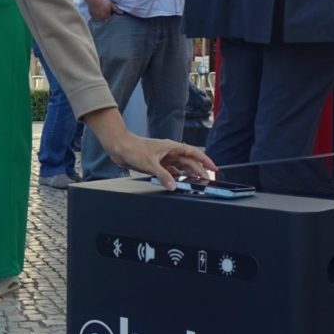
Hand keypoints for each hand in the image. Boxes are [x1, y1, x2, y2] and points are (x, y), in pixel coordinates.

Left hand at [81, 106, 214, 188]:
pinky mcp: (156, 164)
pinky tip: (179, 183)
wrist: (120, 147)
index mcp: (172, 147)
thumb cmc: (134, 149)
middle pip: (189, 162)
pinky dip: (175, 177)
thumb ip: (163, 176)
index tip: (213, 169)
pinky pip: (170, 171)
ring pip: (180, 167)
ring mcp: (163, 158)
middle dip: (198, 171)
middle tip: (207, 181)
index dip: (205, 161)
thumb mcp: (150, 164)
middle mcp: (169, 152)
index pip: (194, 153)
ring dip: (188, 174)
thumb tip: (173, 186)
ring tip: (196, 183)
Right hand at [88, 0, 120, 20]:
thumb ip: (116, 9)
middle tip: (105, 11)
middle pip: (105, 20)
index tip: (110, 13)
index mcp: (107, 16)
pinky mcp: (92, 16)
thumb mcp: (111, 4)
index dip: (110, 16)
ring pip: (100, 19)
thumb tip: (122, 13)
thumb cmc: (103, 1)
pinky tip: (97, 11)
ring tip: (101, 11)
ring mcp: (96, 18)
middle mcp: (101, 19)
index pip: (110, 19)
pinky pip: (95, 18)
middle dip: (106, 17)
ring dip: (101, 17)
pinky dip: (97, 16)